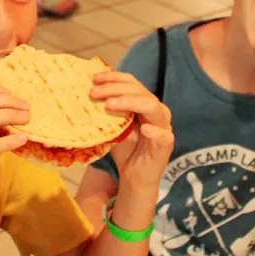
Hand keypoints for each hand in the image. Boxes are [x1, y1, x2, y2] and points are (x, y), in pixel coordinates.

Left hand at [92, 72, 173, 188]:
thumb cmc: (126, 150)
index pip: (132, 83)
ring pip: (152, 107)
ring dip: (130, 103)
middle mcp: (157, 110)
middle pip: (140, 91)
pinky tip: (143, 129)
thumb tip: (87, 95)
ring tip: (109, 105)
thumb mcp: (114, 127)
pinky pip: (163, 135)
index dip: (114, 78)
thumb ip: (107, 112)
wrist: (134, 178)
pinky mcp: (166, 144)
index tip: (94, 78)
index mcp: (144, 103)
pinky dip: (154, 130)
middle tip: (94, 93)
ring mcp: (164, 126)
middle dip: (115, 89)